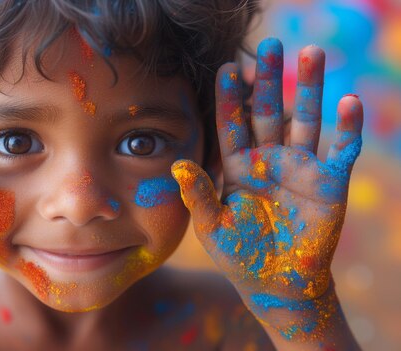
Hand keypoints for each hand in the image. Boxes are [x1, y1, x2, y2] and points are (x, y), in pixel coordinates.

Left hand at [171, 38, 361, 330]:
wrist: (276, 283)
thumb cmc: (240, 255)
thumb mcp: (212, 227)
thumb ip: (199, 195)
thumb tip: (178, 164)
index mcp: (238, 166)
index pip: (233, 124)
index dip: (230, 98)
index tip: (225, 69)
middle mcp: (269, 158)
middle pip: (269, 111)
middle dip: (268, 79)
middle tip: (268, 44)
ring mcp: (300, 167)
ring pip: (305, 119)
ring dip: (310, 88)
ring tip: (310, 52)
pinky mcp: (330, 183)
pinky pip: (341, 150)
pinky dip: (347, 128)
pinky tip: (349, 102)